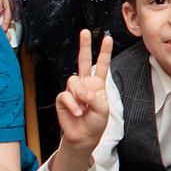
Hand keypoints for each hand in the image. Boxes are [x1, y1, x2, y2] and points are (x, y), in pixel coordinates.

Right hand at [51, 29, 113, 156]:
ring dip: (79, 96)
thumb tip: (79, 90)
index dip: (104, 52)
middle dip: (84, 46)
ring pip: (73, 81)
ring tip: (84, 108)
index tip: (107, 38)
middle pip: (83, 61)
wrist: (83, 137)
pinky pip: (66, 95)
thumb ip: (93, 97)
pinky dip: (73, 105)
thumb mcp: (103, 110)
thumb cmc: (96, 123)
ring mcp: (73, 90)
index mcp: (97, 84)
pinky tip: (77, 112)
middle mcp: (85, 84)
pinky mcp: (63, 98)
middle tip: (85, 32)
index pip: (101, 65)